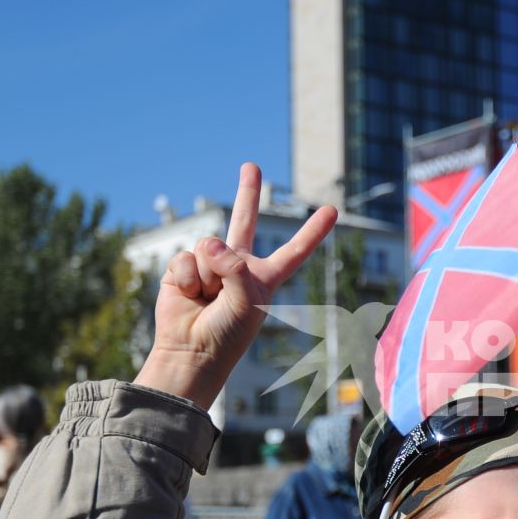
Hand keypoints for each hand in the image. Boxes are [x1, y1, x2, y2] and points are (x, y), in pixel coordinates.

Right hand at [134, 163, 336, 411]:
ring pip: (210, 245)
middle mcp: (239, 266)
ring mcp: (210, 265)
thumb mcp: (245, 302)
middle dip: (248, 193)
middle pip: (244, 221)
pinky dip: (188, 278)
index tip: (332, 210)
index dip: (313, 231)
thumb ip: (235, 267)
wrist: (191, 352)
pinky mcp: (184, 267)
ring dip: (208, 275)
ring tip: (207, 298)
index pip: (295, 250)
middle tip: (251, 166)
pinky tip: (189, 295)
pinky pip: (187, 257)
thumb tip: (209, 242)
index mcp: (265, 278)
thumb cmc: (226, 334)